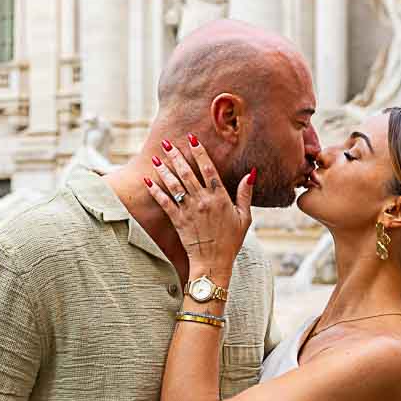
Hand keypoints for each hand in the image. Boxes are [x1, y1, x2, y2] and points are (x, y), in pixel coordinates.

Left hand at [145, 136, 254, 277]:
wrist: (213, 262)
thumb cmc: (231, 241)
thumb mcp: (245, 218)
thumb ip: (245, 194)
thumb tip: (251, 173)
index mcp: (220, 197)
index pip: (208, 168)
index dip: (200, 152)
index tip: (192, 138)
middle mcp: (203, 200)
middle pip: (187, 173)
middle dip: (176, 156)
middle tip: (168, 143)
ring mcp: (189, 210)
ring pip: (174, 184)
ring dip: (164, 170)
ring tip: (157, 157)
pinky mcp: (178, 220)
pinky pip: (165, 202)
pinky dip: (155, 190)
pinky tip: (148, 180)